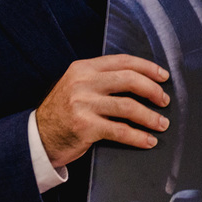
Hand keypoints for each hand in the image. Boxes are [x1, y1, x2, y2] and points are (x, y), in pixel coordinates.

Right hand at [36, 54, 170, 167]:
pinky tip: (148, 140)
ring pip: (128, 106)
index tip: (163, 76)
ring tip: (162, 123)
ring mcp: (83, 105)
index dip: (147, 67)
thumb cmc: (63, 111)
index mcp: (84, 68)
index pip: (123, 61)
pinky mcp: (85, 127)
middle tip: (165, 100)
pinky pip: (120, 130)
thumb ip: (102, 78)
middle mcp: (83, 83)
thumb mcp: (77, 85)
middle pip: (129, 80)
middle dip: (153, 90)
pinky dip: (138, 136)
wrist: (37, 137)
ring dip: (150, 116)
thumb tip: (141, 80)